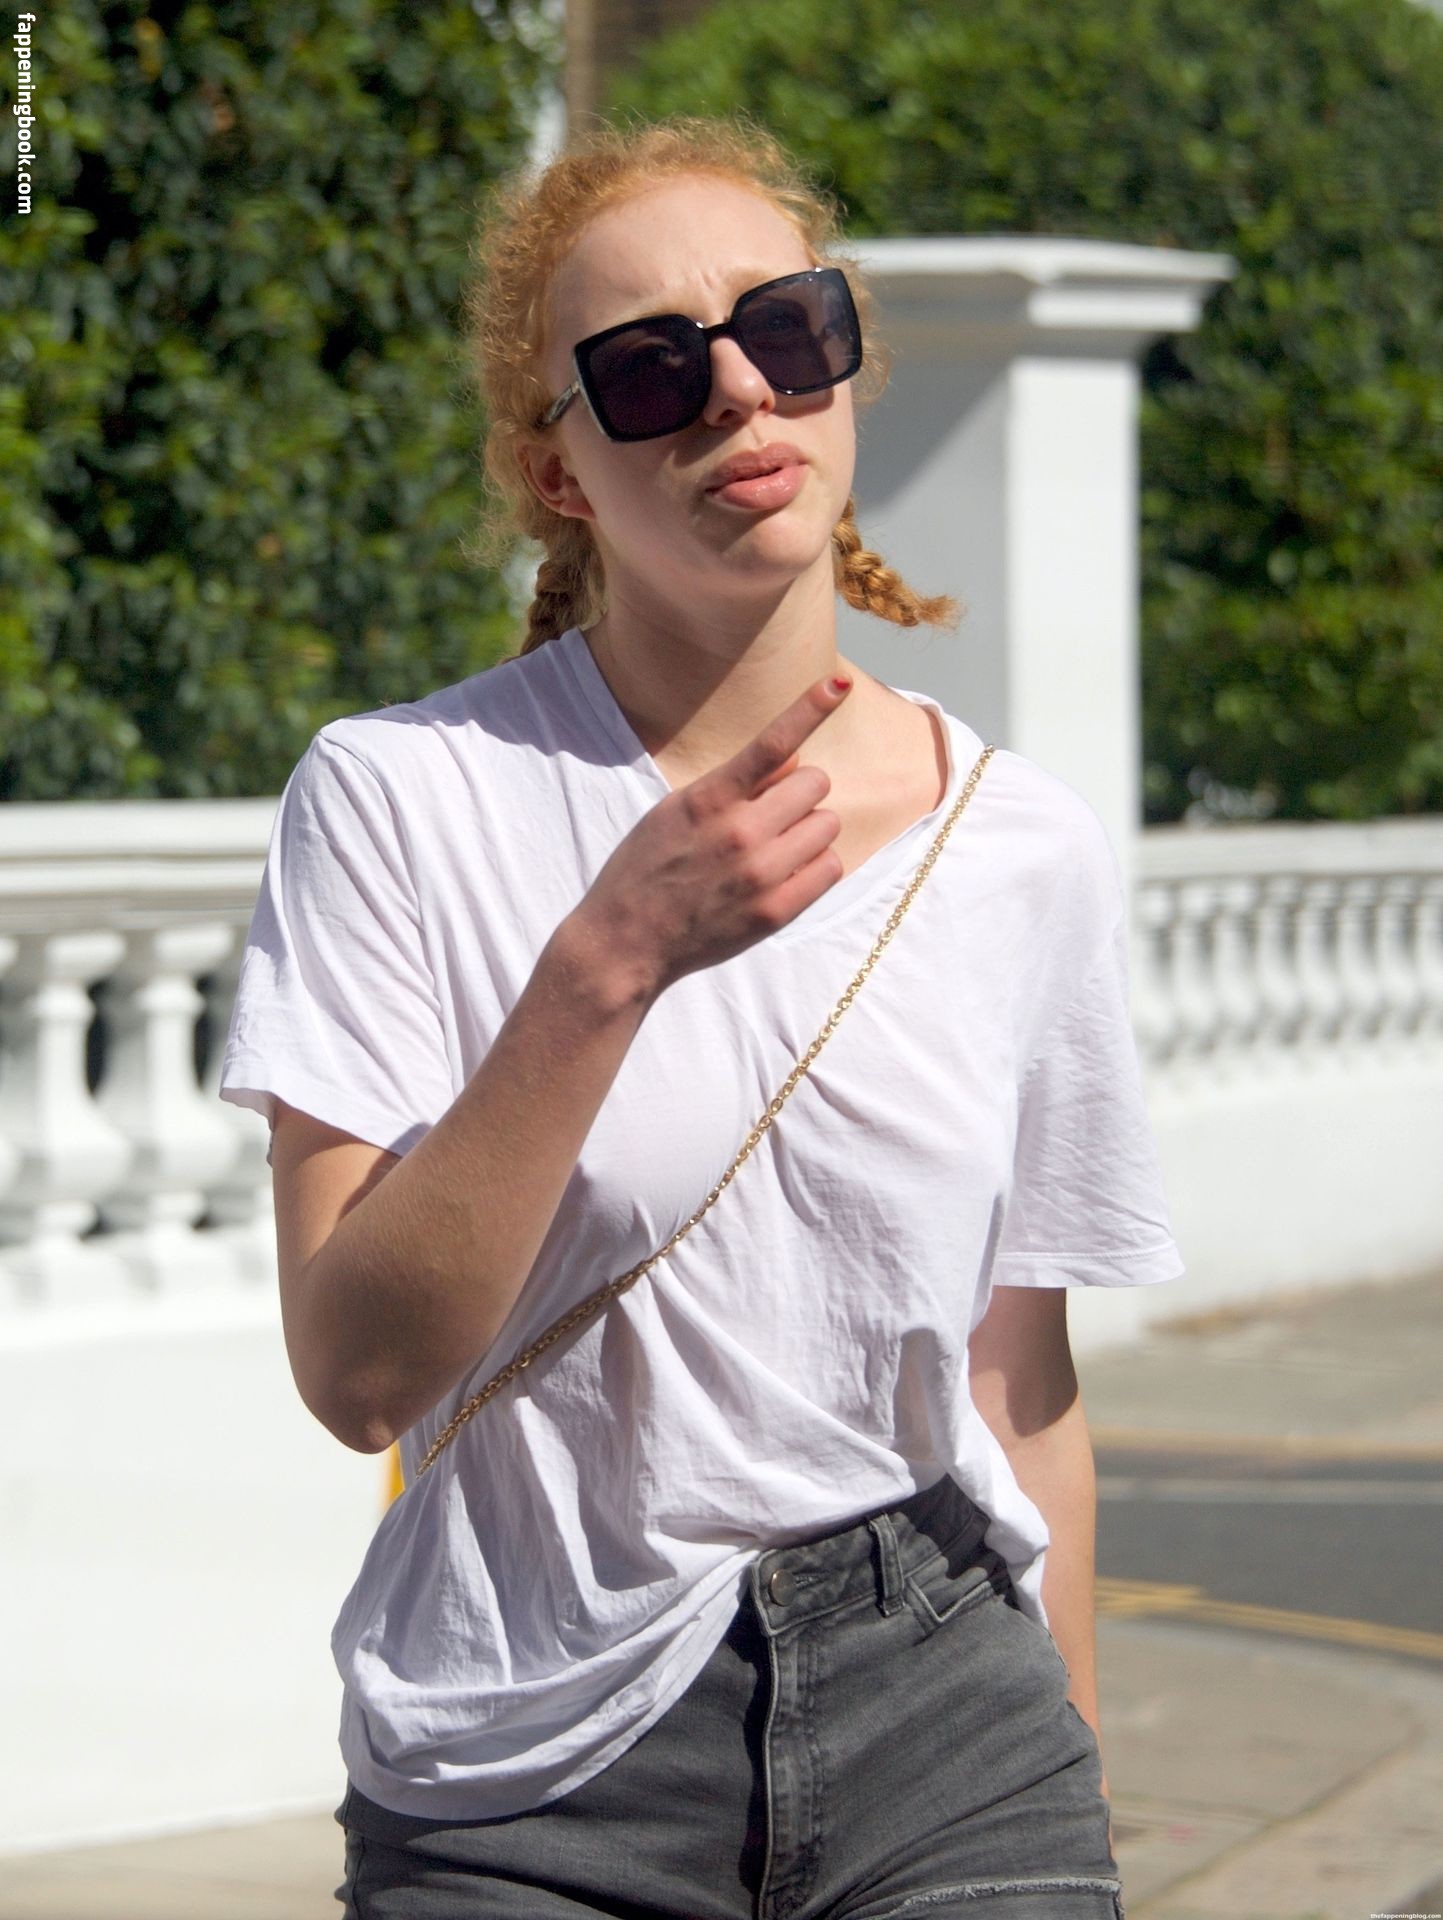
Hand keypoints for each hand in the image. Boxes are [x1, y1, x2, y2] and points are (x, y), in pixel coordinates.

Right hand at [577, 674, 853, 1000]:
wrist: (627, 941)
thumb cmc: (644, 869)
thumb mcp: (674, 810)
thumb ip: (731, 785)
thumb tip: (789, 758)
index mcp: (709, 799)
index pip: (772, 744)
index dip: (810, 708)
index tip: (839, 685)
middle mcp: (740, 833)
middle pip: (815, 785)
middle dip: (800, 793)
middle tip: (773, 813)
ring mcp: (762, 873)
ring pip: (828, 825)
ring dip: (809, 829)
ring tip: (776, 846)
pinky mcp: (777, 910)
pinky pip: (830, 868)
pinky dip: (815, 864)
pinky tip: (786, 870)